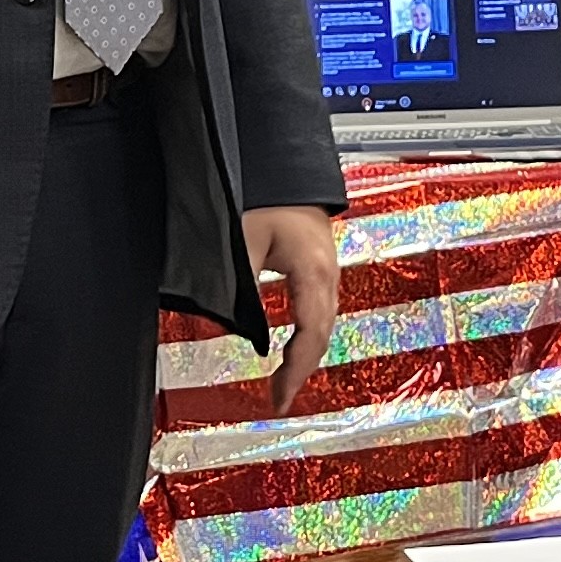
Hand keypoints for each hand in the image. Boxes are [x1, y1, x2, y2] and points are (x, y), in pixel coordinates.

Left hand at [247, 205, 344, 412]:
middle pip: (321, 335)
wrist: (284, 162)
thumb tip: (233, 325)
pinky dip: (307, 334)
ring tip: (285, 381)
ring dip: (306, 354)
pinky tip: (292, 345)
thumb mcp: (243, 241)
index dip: (295, 372)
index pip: (310, 337)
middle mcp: (328, 274)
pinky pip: (319, 309)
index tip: (279, 399)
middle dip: (301, 370)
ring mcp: (328, 269)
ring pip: (323, 324)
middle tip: (279, 398)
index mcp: (314, 272)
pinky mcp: (320, 263)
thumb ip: (239, 286)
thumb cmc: (268, 192)